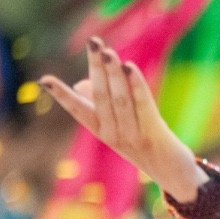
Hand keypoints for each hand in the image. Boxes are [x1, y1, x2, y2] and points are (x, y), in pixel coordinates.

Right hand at [39, 39, 205, 202]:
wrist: (176, 176)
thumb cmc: (146, 145)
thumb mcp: (120, 127)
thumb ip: (102, 105)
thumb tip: (81, 84)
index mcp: (102, 132)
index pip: (78, 110)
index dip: (61, 95)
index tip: (43, 79)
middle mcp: (113, 135)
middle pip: (100, 97)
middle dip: (96, 68)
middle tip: (93, 42)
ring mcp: (133, 136)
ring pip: (119, 100)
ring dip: (113, 74)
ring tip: (108, 51)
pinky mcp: (154, 135)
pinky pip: (143, 106)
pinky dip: (135, 86)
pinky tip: (130, 67)